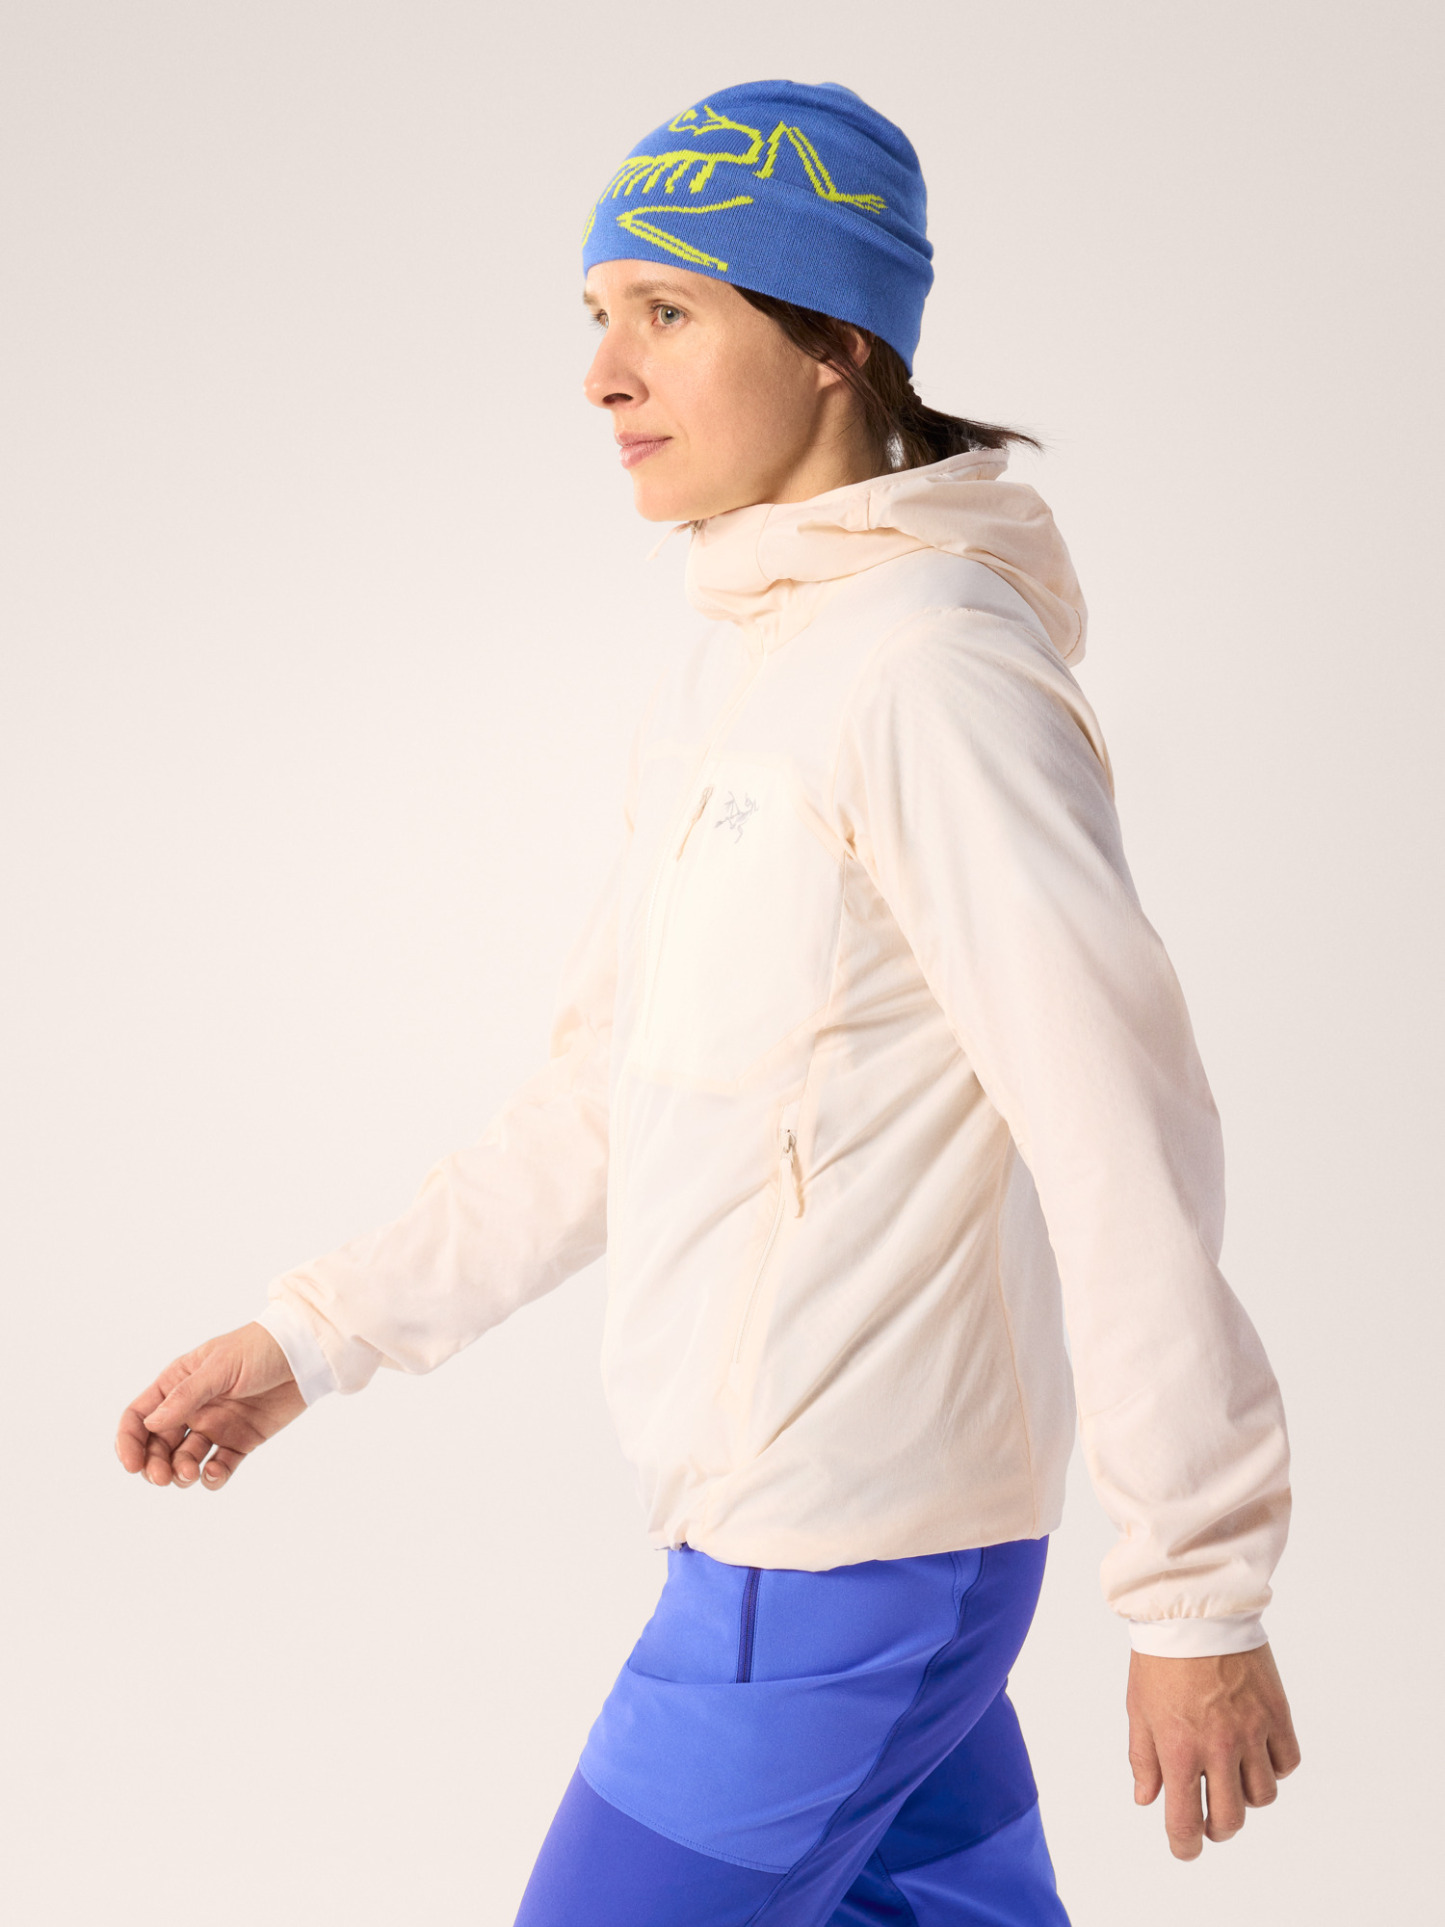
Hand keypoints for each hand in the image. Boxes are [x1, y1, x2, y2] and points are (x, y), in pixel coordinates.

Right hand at [115, 1322, 305, 1490]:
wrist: (305, 1354)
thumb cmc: (260, 1348)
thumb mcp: (220, 1366)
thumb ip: (187, 1396)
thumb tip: (150, 1424)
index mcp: (178, 1384)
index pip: (139, 1416)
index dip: (129, 1441)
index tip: (131, 1465)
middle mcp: (192, 1408)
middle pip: (158, 1445)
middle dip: (155, 1465)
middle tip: (162, 1478)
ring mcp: (216, 1426)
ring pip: (185, 1460)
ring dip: (181, 1472)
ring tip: (190, 1473)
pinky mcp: (241, 1441)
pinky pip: (219, 1466)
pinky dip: (212, 1476)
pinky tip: (213, 1473)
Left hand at [1127, 1643, 1300, 1859]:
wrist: (1194, 1610)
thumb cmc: (1160, 1657)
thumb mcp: (1138, 1708)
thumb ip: (1144, 1759)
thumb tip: (1147, 1799)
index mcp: (1180, 1749)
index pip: (1186, 1821)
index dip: (1185, 1845)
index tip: (1185, 1848)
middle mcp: (1220, 1747)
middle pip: (1230, 1819)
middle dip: (1217, 1828)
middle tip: (1209, 1817)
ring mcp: (1252, 1731)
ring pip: (1263, 1796)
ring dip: (1246, 1797)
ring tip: (1232, 1778)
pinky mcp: (1276, 1713)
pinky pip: (1287, 1763)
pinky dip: (1275, 1768)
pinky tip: (1257, 1754)